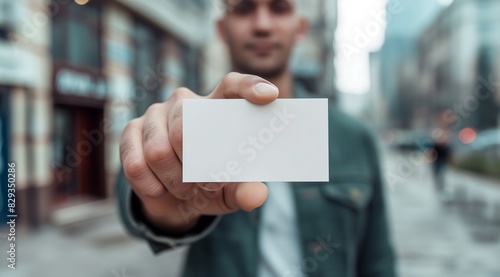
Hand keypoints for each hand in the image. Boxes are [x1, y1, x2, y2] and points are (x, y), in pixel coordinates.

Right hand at [119, 73, 278, 232]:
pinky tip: (161, 190)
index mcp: (217, 106)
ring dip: (175, 180)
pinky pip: (136, 163)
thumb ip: (245, 190)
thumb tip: (256, 195)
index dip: (251, 87)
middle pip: (186, 125)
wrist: (173, 198)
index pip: (234, 85)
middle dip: (196, 164)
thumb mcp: (231, 191)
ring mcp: (155, 113)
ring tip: (187, 189)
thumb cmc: (209, 184)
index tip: (270, 96)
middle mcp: (185, 102)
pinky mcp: (131, 131)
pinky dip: (152, 186)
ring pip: (158, 150)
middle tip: (208, 184)